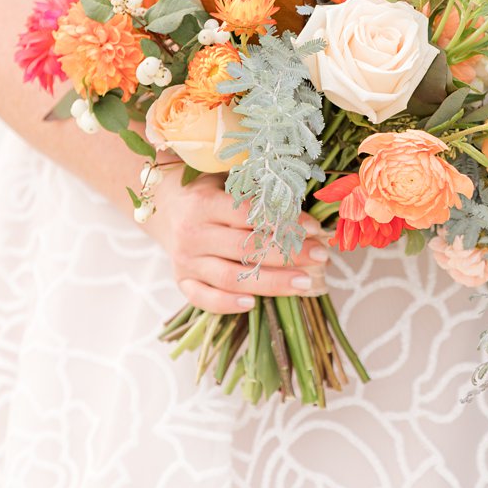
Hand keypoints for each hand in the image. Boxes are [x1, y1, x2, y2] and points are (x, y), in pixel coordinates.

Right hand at [142, 170, 329, 313]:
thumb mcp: (228, 182)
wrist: (166, 207)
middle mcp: (193, 233)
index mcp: (205, 203)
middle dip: (288, 255)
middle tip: (321, 257)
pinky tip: (252, 304)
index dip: (284, 223)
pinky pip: (202, 298)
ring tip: (304, 283)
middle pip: (245, 249)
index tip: (315, 229)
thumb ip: (258, 194)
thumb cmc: (209, 192)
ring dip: (271, 282)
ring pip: (230, 277)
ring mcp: (185, 260)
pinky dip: (226, 304)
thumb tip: (306, 215)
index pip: (250, 215)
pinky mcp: (181, 281)